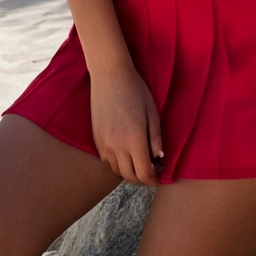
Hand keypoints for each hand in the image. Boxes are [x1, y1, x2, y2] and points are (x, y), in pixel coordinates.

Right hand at [89, 61, 164, 184]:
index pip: (143, 173)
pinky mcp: (96, 140)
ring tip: (139, 162)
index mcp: (134, 140)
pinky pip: (107, 161)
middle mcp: (116, 146)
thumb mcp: (152, 112)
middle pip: (129, 176)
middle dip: (142, 180)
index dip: (153, 180)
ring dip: (129, 172)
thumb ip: (156, 138)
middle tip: (151, 173)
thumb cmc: (135, 90)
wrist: (109, 76)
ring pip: (116, 171)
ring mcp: (103, 144)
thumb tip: (159, 158)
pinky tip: (125, 153)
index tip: (159, 178)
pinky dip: (117, 163)